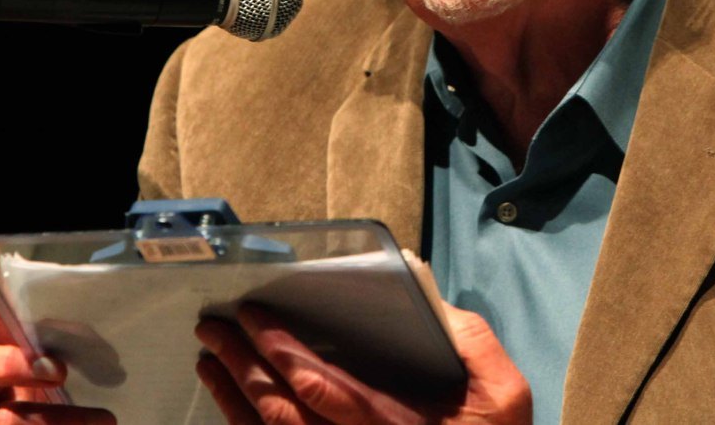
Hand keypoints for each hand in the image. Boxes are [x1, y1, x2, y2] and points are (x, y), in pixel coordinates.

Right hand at [0, 225, 116, 424]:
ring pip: (1, 418)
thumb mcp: (95, 374)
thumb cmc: (92, 409)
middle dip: (7, 364)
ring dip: (50, 418)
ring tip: (100, 419)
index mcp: (14, 359)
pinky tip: (104, 424)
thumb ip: (92, 349)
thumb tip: (128, 305)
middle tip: (55, 369)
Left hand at [195, 303, 530, 424]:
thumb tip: (429, 301)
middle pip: (283, 414)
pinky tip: (232, 404)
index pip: (321, 389)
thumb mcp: (503, 394)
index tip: (252, 317)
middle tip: (212, 330)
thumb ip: (471, 342)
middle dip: (244, 368)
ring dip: (234, 399)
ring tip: (211, 361)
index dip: (280, 353)